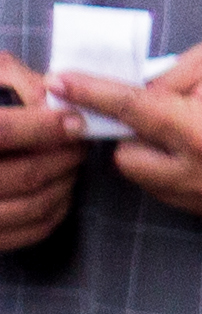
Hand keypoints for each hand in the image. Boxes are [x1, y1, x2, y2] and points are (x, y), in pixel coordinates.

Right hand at [0, 59, 85, 252]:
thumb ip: (18, 83)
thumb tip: (55, 93)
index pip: (3, 132)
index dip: (43, 126)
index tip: (75, 121)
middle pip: (26, 174)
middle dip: (66, 156)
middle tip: (81, 142)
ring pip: (34, 204)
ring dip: (66, 182)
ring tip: (72, 162)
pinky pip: (33, 230)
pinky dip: (57, 209)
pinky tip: (60, 188)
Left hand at [59, 39, 201, 229]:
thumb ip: (171, 74)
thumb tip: (129, 95)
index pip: (133, 111)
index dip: (94, 96)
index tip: (62, 84)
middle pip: (127, 158)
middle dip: (138, 134)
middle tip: (169, 114)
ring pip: (147, 180)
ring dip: (157, 155)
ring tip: (196, 133)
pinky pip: (175, 194)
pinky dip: (181, 172)